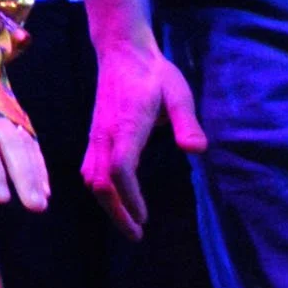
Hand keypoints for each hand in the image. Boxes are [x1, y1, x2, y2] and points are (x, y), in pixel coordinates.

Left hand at [0, 108, 50, 210]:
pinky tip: (45, 190)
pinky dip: (39, 167)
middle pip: (11, 144)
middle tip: (34, 206)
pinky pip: (32, 144)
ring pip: (26, 144)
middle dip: (24, 176)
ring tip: (41, 203)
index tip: (2, 198)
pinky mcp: (19, 121)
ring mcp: (8, 115)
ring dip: (35, 174)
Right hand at [81, 36, 204, 240]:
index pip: (120, 168)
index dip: (130, 197)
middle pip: (100, 182)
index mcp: (127, 125)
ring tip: (128, 223)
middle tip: (136, 235)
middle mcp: (106, 134)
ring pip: (91, 178)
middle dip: (116, 212)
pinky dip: (100, 190)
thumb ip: (186, 122)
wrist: (121, 52)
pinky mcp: (94, 136)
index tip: (145, 218)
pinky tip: (116, 200)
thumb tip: (197, 151)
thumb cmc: (153, 73)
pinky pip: (90, 169)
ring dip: (107, 204)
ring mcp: (96, 136)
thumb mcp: (178, 93)